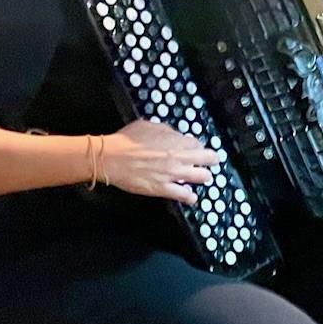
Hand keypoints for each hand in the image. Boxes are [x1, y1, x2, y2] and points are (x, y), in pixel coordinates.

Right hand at [101, 119, 217, 205]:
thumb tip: (174, 135)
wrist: (111, 157)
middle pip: (208, 159)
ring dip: (203, 177)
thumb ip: (166, 131)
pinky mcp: (163, 188)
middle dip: (211, 160)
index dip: (197, 147)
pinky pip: (184, 195)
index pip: (198, 144)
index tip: (195, 149)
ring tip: (202, 178)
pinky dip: (190, 197)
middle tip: (211, 162)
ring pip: (202, 177)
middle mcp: (179, 157)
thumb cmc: (126, 140)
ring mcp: (173, 174)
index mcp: (176, 141)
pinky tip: (191, 197)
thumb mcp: (149, 126)